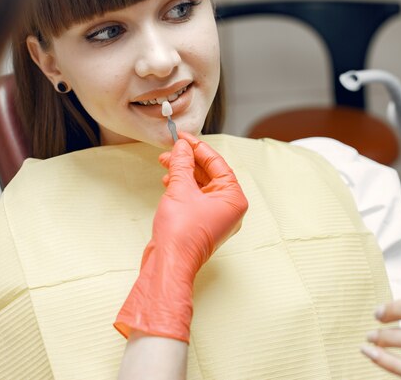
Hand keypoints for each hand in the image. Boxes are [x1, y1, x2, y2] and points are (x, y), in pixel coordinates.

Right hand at [115, 133, 247, 342]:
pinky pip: (195, 198)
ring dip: (183, 172)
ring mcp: (215, 217)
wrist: (169, 262)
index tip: (184, 138)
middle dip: (189, 160)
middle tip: (173, 149)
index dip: (199, 148)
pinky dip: (182, 186)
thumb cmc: (181, 233)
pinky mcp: (201, 223)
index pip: (218, 164)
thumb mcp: (180, 189)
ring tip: (166, 163)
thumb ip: (182, 164)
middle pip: (210, 174)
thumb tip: (183, 147)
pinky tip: (168, 180)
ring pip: (201, 185)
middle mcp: (229, 208)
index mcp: (234, 199)